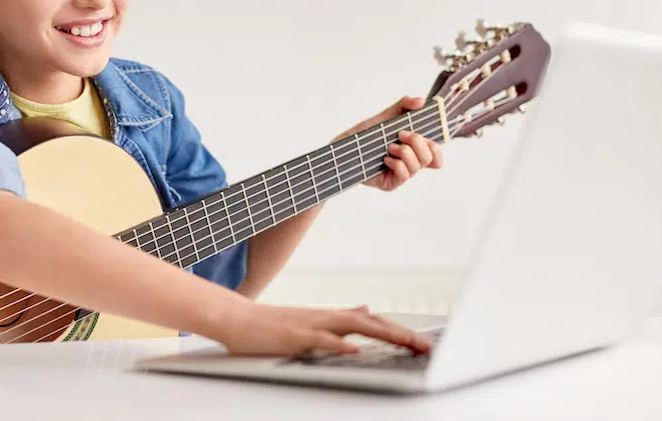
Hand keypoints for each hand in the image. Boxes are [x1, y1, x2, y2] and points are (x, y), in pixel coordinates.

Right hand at [211, 302, 430, 356]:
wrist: (235, 318)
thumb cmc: (269, 325)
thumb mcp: (312, 320)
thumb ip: (340, 317)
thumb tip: (366, 310)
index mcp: (331, 317)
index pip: (373, 322)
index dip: (399, 331)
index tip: (422, 344)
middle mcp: (327, 317)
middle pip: (372, 323)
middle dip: (402, 335)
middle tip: (426, 347)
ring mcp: (312, 325)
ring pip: (355, 327)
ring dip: (384, 335)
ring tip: (408, 344)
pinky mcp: (295, 336)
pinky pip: (321, 340)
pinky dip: (340, 345)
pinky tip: (356, 351)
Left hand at [335, 95, 443, 191]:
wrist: (343, 147)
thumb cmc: (364, 134)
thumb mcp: (385, 116)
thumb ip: (404, 105)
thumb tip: (421, 101)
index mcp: (413, 150)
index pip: (436, 157)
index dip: (436, 148)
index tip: (423, 134)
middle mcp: (410, 164)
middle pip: (431, 159)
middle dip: (418, 142)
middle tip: (401, 134)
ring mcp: (401, 175)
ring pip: (418, 167)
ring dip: (404, 152)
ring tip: (388, 146)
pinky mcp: (391, 183)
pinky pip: (404, 175)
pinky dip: (396, 163)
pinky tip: (384, 159)